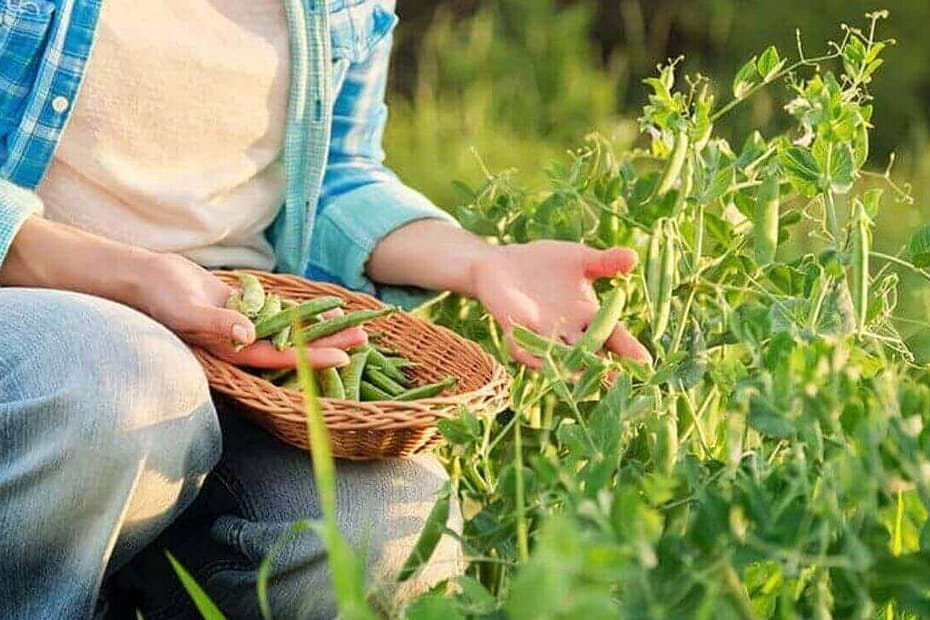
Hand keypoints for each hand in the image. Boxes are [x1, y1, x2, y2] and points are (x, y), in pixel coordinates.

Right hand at [135, 254, 364, 367]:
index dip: (312, 358)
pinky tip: (328, 310)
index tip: (343, 357)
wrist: (145, 278)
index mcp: (231, 351)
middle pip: (294, 345)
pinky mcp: (245, 307)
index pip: (280, 357)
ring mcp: (246, 325)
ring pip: (292, 329)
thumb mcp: (187, 311)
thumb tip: (246, 335)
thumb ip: (216, 324)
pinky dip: (303, 311)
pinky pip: (281, 311)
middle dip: (329, 343)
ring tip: (356, 326)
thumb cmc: (160, 298)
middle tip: (364, 339)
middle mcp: (243, 343)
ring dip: (322, 328)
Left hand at [469, 241, 651, 368]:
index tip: (646, 362)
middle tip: (618, 381)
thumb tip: (633, 257)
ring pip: (559, 357)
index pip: (613, 335)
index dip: (629, 349)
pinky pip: (524, 348)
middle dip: (602, 368)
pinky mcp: (515, 330)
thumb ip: (605, 262)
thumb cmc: (544, 263)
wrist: (502, 263)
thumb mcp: (580, 259)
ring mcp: (541, 334)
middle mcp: (567, 332)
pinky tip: (539, 361)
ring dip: (569, 367)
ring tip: (582, 377)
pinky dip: (531, 354)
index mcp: (588, 316)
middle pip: (589, 354)